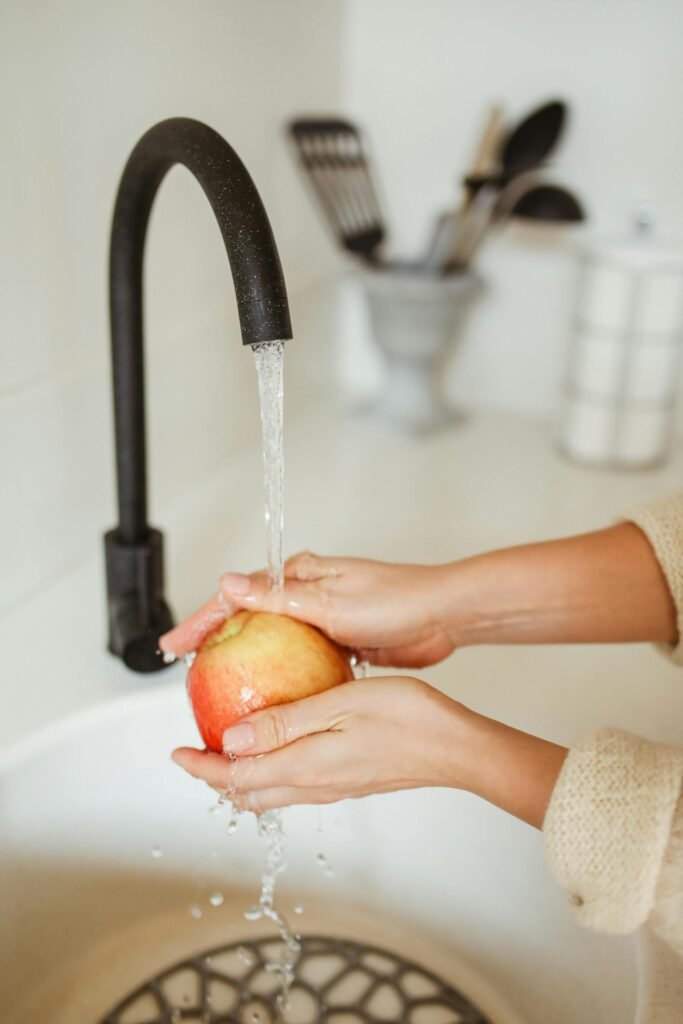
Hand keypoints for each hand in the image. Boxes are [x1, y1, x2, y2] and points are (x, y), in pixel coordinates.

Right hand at [161, 553, 458, 667]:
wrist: (442, 616)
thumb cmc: (394, 601)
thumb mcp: (329, 601)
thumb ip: (276, 596)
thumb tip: (227, 583)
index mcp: (298, 575)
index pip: (236, 596)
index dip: (200, 621)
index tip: (172, 647)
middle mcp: (305, 594)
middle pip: (247, 620)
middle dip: (214, 643)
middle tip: (186, 673)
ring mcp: (320, 619)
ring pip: (270, 643)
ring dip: (244, 662)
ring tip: (217, 691)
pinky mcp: (336, 642)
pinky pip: (297, 661)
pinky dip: (279, 677)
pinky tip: (267, 700)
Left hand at [171, 675, 566, 827]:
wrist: (455, 748)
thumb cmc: (406, 717)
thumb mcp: (338, 705)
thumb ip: (283, 724)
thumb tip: (231, 740)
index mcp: (305, 766)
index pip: (237, 777)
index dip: (202, 768)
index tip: (177, 753)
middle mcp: (314, 785)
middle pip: (248, 793)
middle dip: (214, 778)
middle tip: (193, 754)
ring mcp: (333, 788)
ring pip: (270, 793)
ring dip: (240, 777)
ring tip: (226, 752)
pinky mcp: (348, 783)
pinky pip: (294, 786)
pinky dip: (269, 772)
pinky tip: (277, 748)